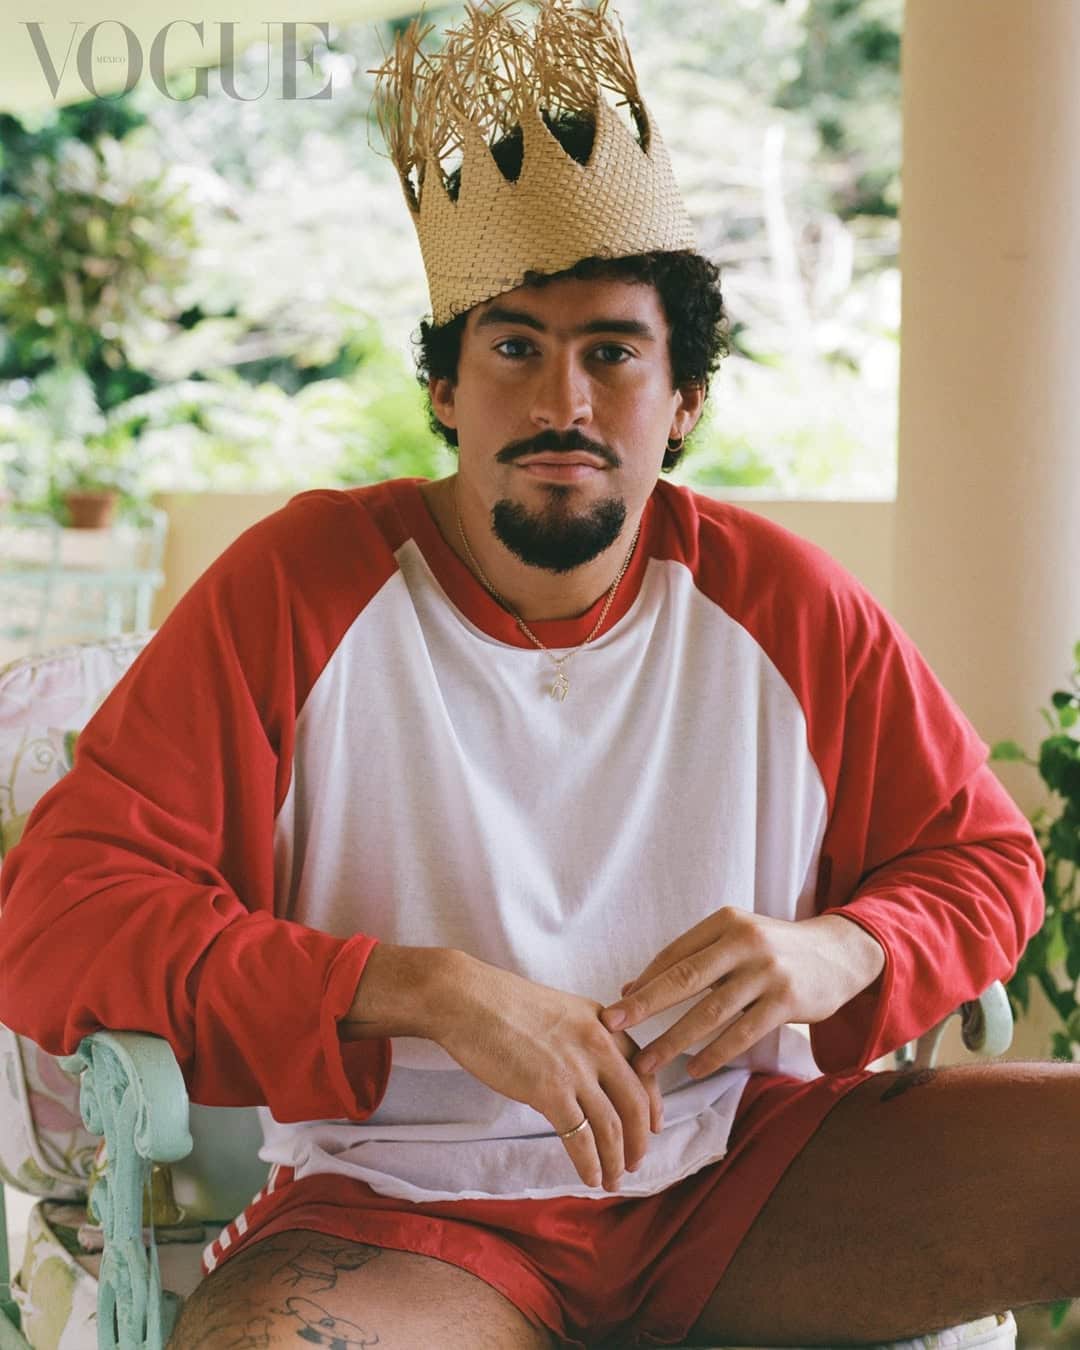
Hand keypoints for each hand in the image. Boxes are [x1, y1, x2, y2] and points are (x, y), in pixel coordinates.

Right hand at [431, 952, 663, 1192]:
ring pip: (613, 1127)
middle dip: (640, 1139)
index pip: (643, 1069)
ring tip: (612, 1180)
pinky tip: (589, 1177)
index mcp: (603, 1022)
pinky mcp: (550, 1090)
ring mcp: (576, 1069)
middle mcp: (599, 1044)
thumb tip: (582, 1078)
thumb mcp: (559, 1012)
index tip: (655, 1126)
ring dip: (616, 1160)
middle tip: (634, 1163)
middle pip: (636, 1103)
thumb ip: (580, 1040)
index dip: (654, 1104)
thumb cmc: (501, 1004)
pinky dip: (590, 1163)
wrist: (468, 1000)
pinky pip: (581, 1138)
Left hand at [599, 910, 885, 1078]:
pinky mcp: (787, 1000)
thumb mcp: (735, 939)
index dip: (643, 983)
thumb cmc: (774, 950)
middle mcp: (745, 941)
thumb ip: (690, 958)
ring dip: (674, 1040)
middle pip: (684, 978)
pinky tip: (693, 1069)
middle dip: (644, 1005)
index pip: (674, 954)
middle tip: (612, 1026)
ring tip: (647, 1063)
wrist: (839, 953)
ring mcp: (767, 971)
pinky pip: (742, 1032)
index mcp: (726, 921)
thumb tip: (632, 985)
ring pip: (710, 1012)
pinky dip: (715, 1054)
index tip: (613, 1008)